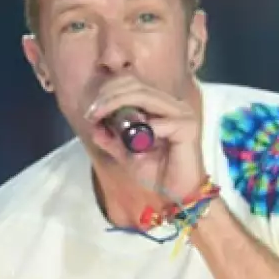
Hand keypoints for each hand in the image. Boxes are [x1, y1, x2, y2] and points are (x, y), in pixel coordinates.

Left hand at [85, 76, 205, 204]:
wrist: (177, 195)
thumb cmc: (156, 172)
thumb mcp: (126, 154)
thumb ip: (112, 139)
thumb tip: (94, 127)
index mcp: (160, 105)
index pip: (132, 83)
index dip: (108, 91)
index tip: (91, 110)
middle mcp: (172, 104)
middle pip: (135, 85)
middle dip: (108, 96)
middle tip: (92, 114)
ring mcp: (182, 114)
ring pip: (143, 96)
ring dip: (116, 104)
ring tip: (100, 118)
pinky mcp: (188, 128)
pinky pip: (158, 123)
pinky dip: (141, 130)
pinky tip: (132, 143)